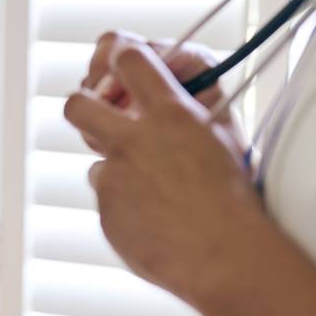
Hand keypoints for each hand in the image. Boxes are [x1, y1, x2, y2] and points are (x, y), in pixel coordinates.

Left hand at [63, 39, 266, 306]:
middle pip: (77, 103)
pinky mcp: (107, 214)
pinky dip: (128, 209)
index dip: (118, 56)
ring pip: (98, 162)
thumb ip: (193, 106)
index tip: (121, 68)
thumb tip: (173, 87)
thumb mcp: (226, 136)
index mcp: (169, 112)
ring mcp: (114, 179)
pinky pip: (109, 203)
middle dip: (84, 106)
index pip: (126, 55)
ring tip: (158, 193)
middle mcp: (133, 139)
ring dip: (118, 171)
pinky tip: (158, 222)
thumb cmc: (237, 198)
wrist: (228, 259)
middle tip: (103, 118)